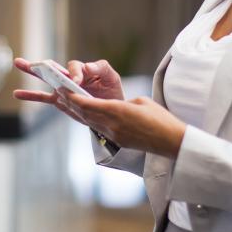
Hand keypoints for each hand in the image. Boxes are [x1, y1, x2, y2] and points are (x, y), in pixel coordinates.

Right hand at [12, 58, 124, 125]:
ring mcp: (64, 89)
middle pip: (53, 67)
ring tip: (18, 64)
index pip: (73, 67)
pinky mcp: (61, 100)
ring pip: (46, 79)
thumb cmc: (112, 90)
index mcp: (83, 70)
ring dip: (32, 72)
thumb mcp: (111, 77)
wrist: (112, 110)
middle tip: (25, 61)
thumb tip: (87, 67)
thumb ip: (101, 68)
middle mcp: (70, 76)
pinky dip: (31, 96)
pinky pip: (45, 97)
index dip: (74, 73)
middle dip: (40, 64)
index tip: (76, 82)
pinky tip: (17, 93)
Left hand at [61, 93, 186, 158]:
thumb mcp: (141, 101)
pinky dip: (89, 119)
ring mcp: (114, 134)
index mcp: (117, 111)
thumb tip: (113, 105)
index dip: (73, 97)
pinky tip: (85, 114)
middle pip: (85, 113)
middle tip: (59, 92)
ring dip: (77, 111)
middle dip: (71, 103)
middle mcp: (112, 124)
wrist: (171, 141)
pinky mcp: (118, 140)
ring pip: (90, 121)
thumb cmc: (160, 118)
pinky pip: (99, 128)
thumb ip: (123, 102)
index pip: (88, 104)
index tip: (63, 89)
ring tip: (67, 102)